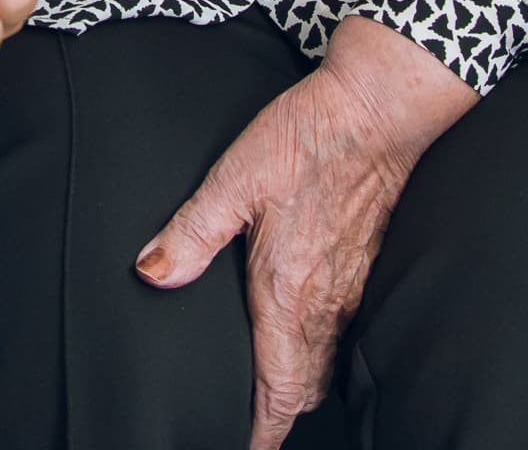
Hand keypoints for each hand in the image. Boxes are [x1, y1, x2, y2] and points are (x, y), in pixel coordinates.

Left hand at [133, 18, 477, 446]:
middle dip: (276, 412)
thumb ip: (191, 233)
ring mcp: (350, 286)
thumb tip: (152, 274)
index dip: (261, 430)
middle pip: (304, 388)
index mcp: (289, 293)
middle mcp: (324, 302)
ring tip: (266, 388)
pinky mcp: (363, 265)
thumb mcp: (233, 181)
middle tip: (246, 420)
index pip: (279, 391)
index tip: (241, 445)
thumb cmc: (306, 140)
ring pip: (325, 361)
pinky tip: (299, 328)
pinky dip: (318, 348)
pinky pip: (341, 329)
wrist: (375, 111)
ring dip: (296, 382)